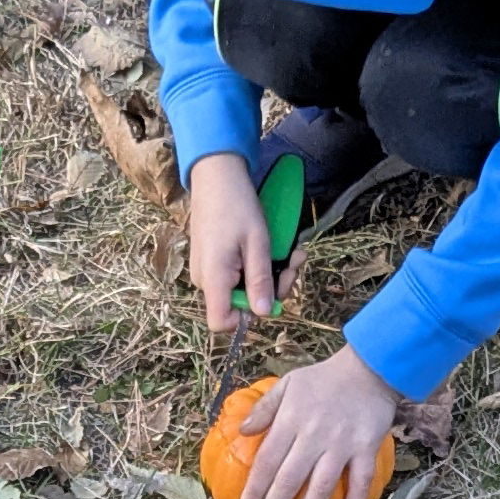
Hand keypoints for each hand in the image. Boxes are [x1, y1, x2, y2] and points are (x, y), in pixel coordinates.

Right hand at [186, 148, 275, 333]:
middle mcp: (205, 280)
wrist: (216, 176)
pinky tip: (276, 249)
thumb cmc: (237, 205)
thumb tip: (264, 313)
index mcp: (213, 278)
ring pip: (241, 289)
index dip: (247, 317)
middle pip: (238, 305)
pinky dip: (257, 265)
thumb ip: (260, 280)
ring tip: (292, 252)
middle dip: (272, 288)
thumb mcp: (257, 242)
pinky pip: (236, 276)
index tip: (269, 295)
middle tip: (294, 262)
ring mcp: (207, 271)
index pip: (221, 322)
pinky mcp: (212, 262)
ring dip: (270, 275)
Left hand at [234, 345, 402, 498]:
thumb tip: (242, 431)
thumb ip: (265, 408)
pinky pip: (360, 481)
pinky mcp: (366, 448)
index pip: (267, 462)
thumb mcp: (288, 384)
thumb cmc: (323, 379)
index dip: (254, 491)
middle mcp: (314, 435)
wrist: (369, 368)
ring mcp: (342, 443)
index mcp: (291, 420)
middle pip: (289, 480)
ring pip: (321, 487)